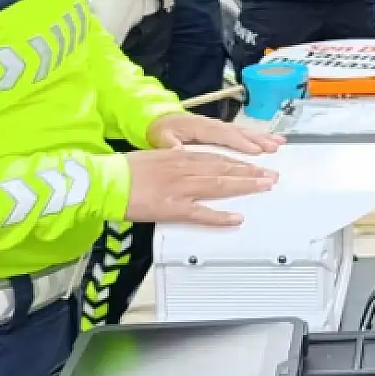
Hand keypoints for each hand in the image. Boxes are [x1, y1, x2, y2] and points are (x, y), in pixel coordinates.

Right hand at [123, 148, 276, 225]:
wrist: (104, 181)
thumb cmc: (124, 172)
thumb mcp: (153, 159)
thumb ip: (174, 162)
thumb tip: (186, 163)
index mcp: (179, 157)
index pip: (217, 157)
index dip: (239, 160)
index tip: (256, 163)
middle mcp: (184, 168)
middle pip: (224, 168)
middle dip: (250, 172)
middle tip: (271, 176)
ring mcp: (179, 188)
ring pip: (219, 186)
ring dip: (244, 186)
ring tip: (264, 188)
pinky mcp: (171, 207)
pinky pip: (200, 213)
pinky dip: (219, 216)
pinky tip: (235, 218)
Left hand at [146, 112, 282, 153]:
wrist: (158, 119)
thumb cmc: (161, 131)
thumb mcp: (161, 138)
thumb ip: (170, 144)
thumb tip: (178, 152)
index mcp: (199, 127)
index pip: (222, 135)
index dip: (239, 142)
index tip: (255, 150)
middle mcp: (213, 125)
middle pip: (238, 132)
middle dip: (257, 140)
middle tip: (274, 148)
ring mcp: (219, 127)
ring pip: (243, 132)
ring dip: (261, 138)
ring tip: (279, 143)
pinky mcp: (221, 131)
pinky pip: (241, 134)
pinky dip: (257, 137)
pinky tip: (271, 140)